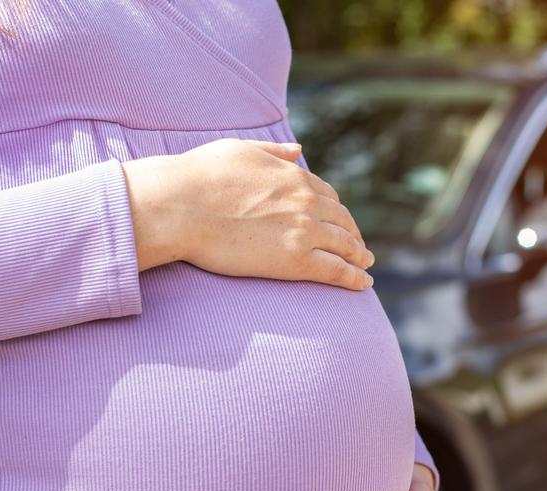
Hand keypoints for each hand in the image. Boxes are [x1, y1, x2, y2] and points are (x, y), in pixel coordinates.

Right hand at [121, 138, 375, 289]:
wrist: (181, 206)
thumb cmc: (200, 176)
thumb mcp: (242, 150)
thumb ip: (275, 152)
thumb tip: (299, 150)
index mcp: (294, 177)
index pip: (327, 196)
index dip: (337, 211)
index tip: (340, 221)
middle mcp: (306, 202)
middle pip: (341, 221)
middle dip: (353, 234)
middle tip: (359, 248)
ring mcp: (304, 232)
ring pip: (344, 246)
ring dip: (358, 257)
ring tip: (365, 267)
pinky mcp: (295, 261)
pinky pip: (336, 271)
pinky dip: (354, 278)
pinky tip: (363, 284)